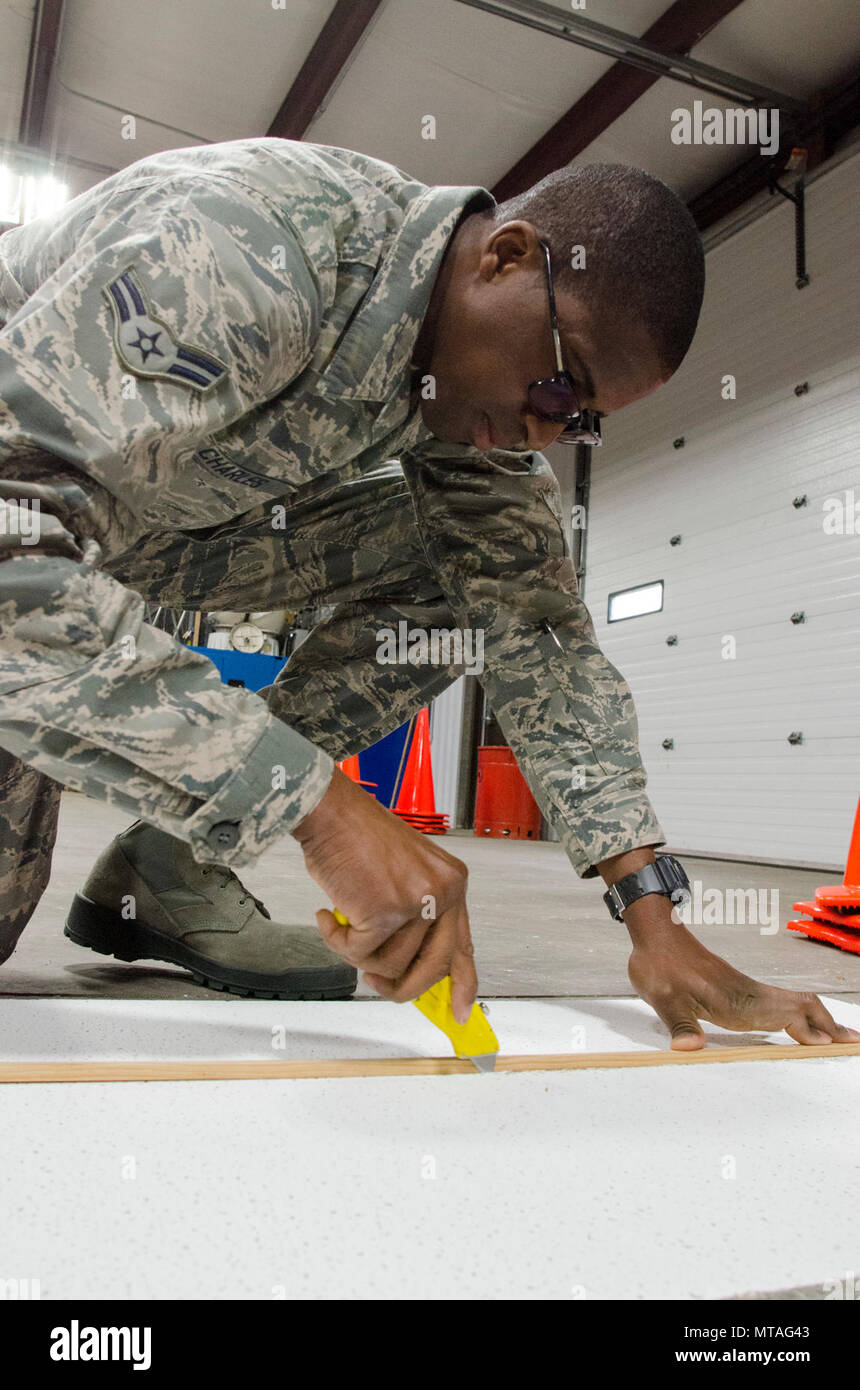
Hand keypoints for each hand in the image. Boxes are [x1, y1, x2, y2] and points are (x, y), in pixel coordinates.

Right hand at [292, 767, 475, 1022]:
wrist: (331, 813)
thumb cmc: (357, 838)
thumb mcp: (403, 875)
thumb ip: (413, 918)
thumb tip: (405, 966)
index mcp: (452, 883)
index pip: (463, 945)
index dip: (463, 983)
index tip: (461, 1011)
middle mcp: (443, 892)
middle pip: (433, 967)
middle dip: (402, 986)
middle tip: (376, 983)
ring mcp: (416, 902)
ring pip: (389, 964)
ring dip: (357, 953)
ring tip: (341, 925)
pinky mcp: (386, 911)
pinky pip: (358, 953)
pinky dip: (337, 941)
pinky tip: (328, 915)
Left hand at [625, 898, 859, 1049]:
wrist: (657, 933)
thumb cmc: (660, 965)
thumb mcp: (663, 998)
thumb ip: (680, 1024)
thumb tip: (689, 1048)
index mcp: (737, 1000)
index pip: (785, 1014)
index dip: (809, 1029)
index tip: (831, 1044)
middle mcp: (749, 994)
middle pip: (802, 1007)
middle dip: (828, 1026)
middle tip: (853, 1043)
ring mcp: (746, 990)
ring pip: (794, 1004)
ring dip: (819, 1020)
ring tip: (840, 1038)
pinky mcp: (739, 988)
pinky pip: (780, 1002)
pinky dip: (801, 1014)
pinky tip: (803, 1025)